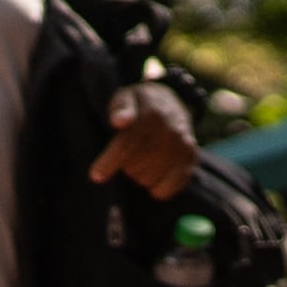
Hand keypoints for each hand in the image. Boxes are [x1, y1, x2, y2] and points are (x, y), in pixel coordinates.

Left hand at [96, 79, 200, 198]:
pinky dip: (155, 188)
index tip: (95, 176)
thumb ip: (120, 107)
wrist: (172, 104)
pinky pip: (166, 189)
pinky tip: (153, 174)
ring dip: (138, 174)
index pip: (127, 144)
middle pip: (134, 165)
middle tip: (126, 153)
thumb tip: (120, 121)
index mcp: (152, 114)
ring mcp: (183, 146)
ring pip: (147, 179)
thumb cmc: (139, 106)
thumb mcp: (125, 97)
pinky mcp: (191, 160)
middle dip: (124, 164)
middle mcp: (172, 130)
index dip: (110, 162)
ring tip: (141, 158)